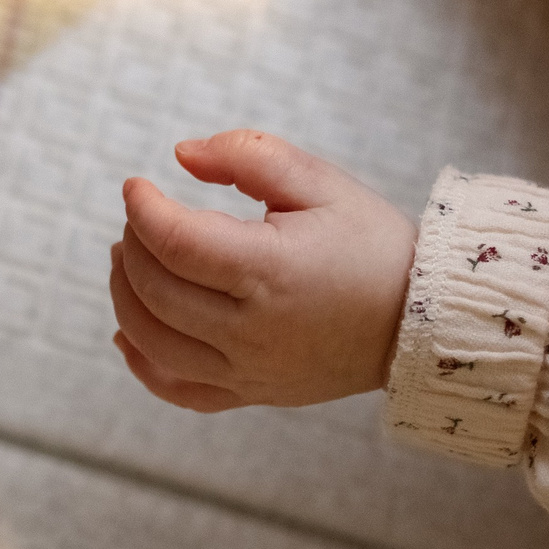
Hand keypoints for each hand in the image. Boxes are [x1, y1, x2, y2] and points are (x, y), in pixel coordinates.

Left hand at [108, 129, 414, 411]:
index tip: (136, 185)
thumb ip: (248, 156)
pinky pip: (179, 391)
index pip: (175, 243)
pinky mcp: (254, 392)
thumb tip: (179, 155)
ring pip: (154, 342)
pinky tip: (128, 332)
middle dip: (133, 244)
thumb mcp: (320, 181)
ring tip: (129, 258)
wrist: (422, 320)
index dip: (142, 208)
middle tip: (140, 216)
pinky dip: (143, 363)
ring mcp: (252, 371)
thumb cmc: (371, 242)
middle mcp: (255, 331)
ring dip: (126, 296)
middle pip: (156, 290)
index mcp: (272, 272)